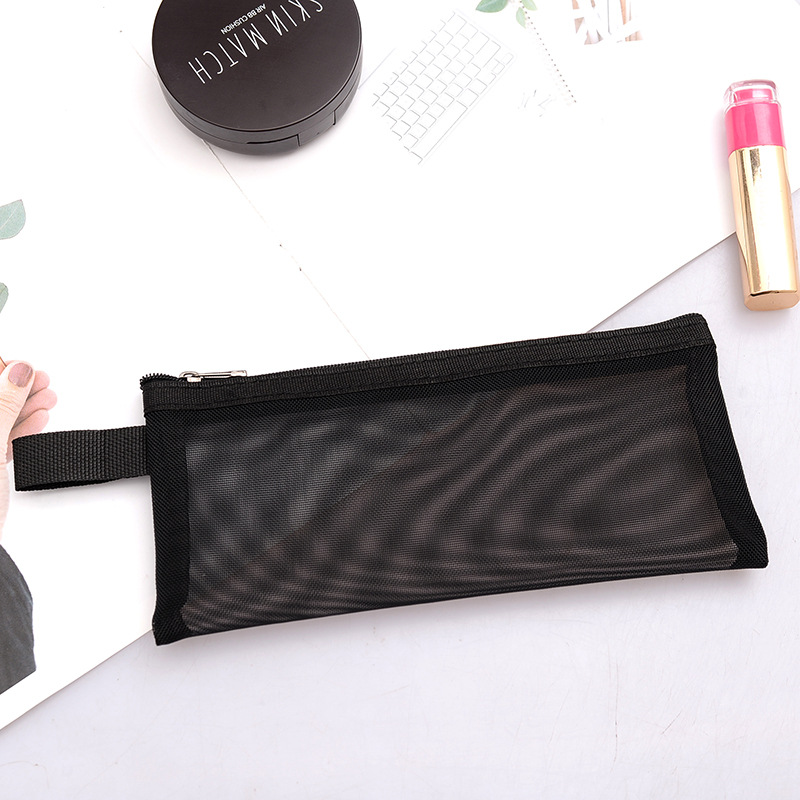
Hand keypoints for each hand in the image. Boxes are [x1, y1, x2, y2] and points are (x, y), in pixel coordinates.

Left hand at [0, 362, 56, 537]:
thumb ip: (2, 405)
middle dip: (15, 386)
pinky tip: (37, 419)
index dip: (1, 371)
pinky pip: (2, 438)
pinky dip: (21, 428)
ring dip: (23, 407)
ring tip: (47, 397)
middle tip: (41, 380)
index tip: (24, 368)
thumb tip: (18, 371)